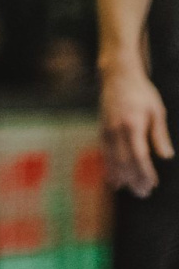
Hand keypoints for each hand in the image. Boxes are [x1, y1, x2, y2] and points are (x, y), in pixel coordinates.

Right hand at [102, 62, 173, 197]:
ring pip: (111, 159)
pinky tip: (114, 179)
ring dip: (121, 176)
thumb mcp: (157, 110)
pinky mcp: (102, 129)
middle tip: (144, 193)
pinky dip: (109, 167)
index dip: (145, 172)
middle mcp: (116, 129)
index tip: (153, 184)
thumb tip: (166, 156)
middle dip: (133, 178)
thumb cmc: (141, 92)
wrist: (117, 75)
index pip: (138, 155)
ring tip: (131, 190)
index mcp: (132, 125)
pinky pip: (104, 152)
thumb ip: (159, 134)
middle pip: (124, 161)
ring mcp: (106, 129)